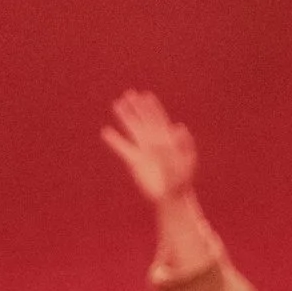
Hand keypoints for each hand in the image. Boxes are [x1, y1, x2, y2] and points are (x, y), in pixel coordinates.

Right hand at [100, 89, 197, 203]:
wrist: (172, 196)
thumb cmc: (182, 180)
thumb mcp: (185, 162)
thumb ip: (182, 145)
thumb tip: (178, 126)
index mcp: (167, 140)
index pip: (159, 120)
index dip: (153, 108)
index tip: (145, 96)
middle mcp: (154, 142)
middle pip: (144, 121)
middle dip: (137, 107)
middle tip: (129, 94)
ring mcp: (143, 151)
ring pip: (133, 130)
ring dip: (125, 117)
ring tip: (117, 104)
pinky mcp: (134, 162)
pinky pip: (123, 149)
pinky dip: (115, 141)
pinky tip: (106, 132)